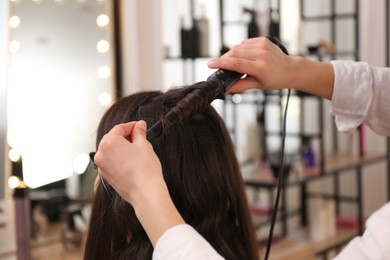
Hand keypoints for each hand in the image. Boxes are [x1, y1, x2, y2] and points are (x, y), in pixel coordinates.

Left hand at [94, 120, 184, 245]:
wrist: (145, 192)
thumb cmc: (145, 170)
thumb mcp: (144, 145)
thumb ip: (139, 133)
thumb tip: (139, 126)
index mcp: (108, 143)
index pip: (119, 128)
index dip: (132, 126)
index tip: (139, 126)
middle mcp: (101, 154)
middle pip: (112, 138)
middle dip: (125, 136)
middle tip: (139, 136)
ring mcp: (102, 166)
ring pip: (110, 151)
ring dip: (122, 147)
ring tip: (137, 149)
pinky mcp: (106, 176)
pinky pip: (111, 162)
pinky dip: (119, 158)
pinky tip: (131, 160)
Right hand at [208, 37, 294, 91]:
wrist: (290, 69)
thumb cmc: (275, 79)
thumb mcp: (258, 85)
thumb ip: (240, 86)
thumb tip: (226, 89)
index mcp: (260, 67)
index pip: (236, 63)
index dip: (221, 63)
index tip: (210, 64)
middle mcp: (261, 54)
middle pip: (234, 53)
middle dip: (223, 59)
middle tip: (217, 65)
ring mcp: (262, 45)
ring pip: (238, 47)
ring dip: (230, 54)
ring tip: (228, 62)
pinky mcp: (262, 40)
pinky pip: (245, 43)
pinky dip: (239, 49)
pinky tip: (240, 56)